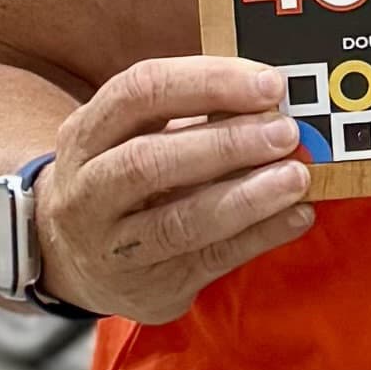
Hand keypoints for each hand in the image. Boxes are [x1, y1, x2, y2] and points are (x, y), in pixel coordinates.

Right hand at [29, 57, 316, 321]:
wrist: (73, 259)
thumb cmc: (124, 180)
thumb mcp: (133, 137)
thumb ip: (192, 116)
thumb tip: (272, 99)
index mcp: (86, 134)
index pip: (139, 92)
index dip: (207, 82)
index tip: (268, 84)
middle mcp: (87, 191)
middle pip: (148, 162)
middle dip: (225, 144)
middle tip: (285, 132)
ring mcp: (112, 247)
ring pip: (176, 222)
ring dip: (245, 197)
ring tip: (296, 177)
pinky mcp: (148, 287)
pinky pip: (208, 261)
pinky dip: (258, 236)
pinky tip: (297, 217)